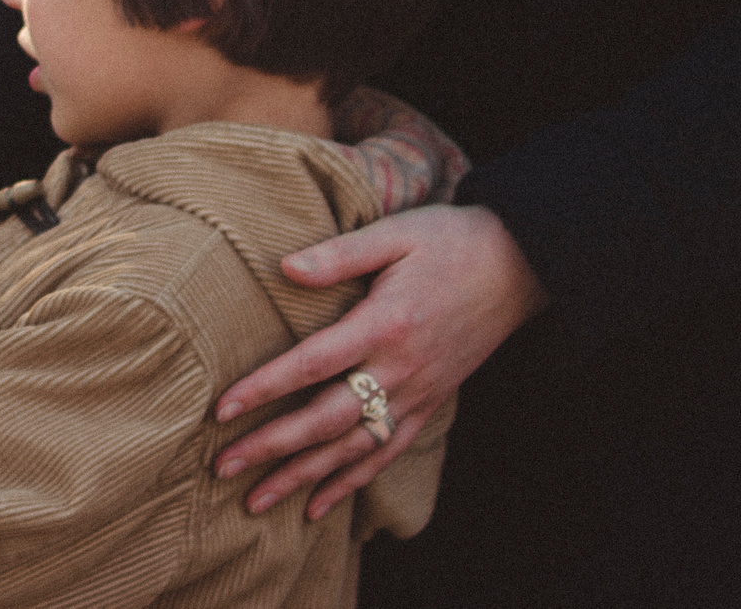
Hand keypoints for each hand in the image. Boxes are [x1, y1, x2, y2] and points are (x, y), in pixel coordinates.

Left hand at [210, 204, 546, 520]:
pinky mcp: (430, 404)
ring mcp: (418, 393)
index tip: (222, 409)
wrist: (518, 265)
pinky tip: (316, 506)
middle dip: (272, 447)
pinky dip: (351, 483)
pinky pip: (386, 452)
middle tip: (223, 466)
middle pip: (327, 419)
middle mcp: (401, 369)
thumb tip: (285, 267)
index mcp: (385, 324)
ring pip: (353, 448)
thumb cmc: (448, 242)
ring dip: (303, 478)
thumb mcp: (394, 234)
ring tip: (256, 500)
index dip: (265, 388)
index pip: (313, 363)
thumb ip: (339, 253)